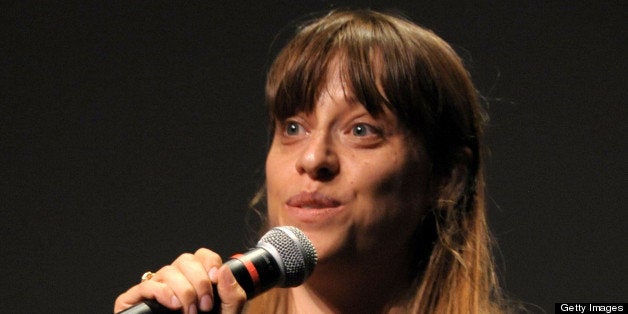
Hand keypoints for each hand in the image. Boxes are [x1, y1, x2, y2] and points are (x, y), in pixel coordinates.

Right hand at [114, 248, 246, 313]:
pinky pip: (147, 285)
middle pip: (185, 260)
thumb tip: (225, 269)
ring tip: (190, 312)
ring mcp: (156, 288)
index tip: (215, 279)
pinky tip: (174, 305)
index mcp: (197, 279)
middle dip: (199, 281)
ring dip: (184, 291)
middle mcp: (176, 280)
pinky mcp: (136, 299)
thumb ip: (232, 293)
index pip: (202, 255)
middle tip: (205, 305)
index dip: (209, 262)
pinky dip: (163, 292)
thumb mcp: (227, 313)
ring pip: (168, 271)